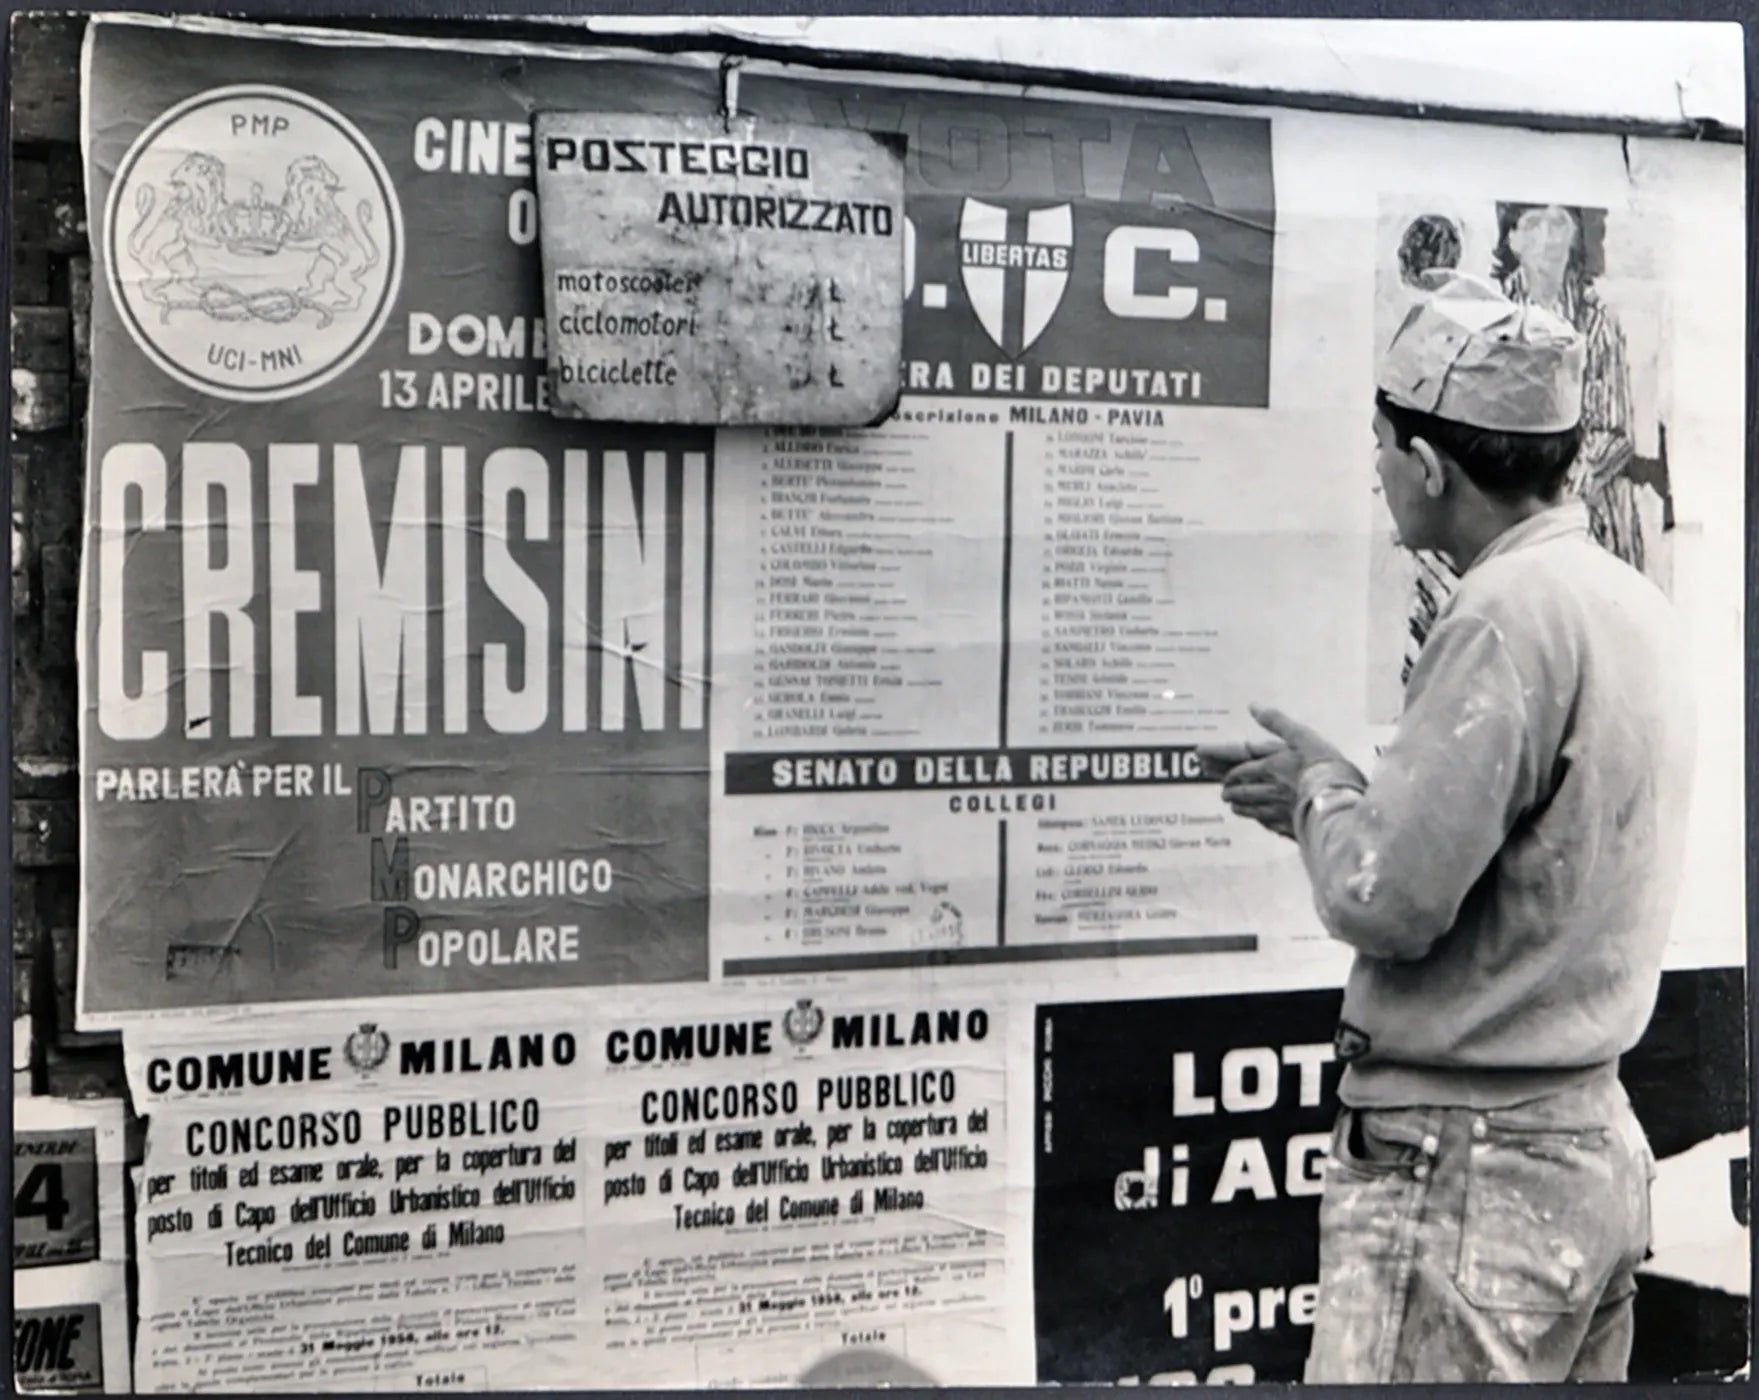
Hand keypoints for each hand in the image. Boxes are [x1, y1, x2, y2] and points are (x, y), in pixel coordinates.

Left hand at [1198, 706, 1349, 840]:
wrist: (1341, 800)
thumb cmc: (1323, 765)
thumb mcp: (1302, 735)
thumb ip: (1276, 721)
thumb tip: (1253, 706)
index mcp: (1270, 767)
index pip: (1241, 770)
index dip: (1228, 771)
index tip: (1216, 771)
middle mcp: (1269, 789)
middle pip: (1243, 791)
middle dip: (1230, 790)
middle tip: (1223, 792)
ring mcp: (1279, 810)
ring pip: (1252, 809)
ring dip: (1240, 806)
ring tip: (1234, 806)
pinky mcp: (1290, 826)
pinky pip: (1268, 823)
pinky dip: (1259, 820)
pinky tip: (1258, 820)